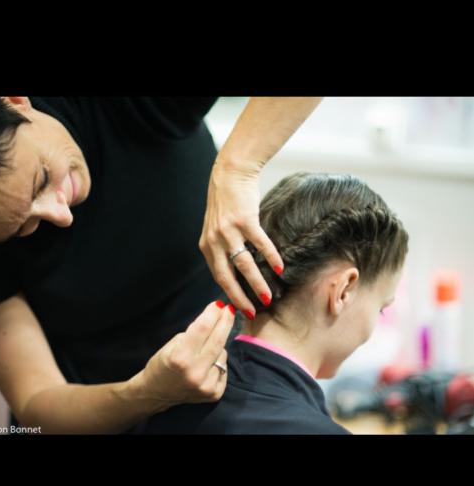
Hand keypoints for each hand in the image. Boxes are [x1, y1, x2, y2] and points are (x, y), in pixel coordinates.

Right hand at [133, 300, 235, 411]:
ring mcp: (206, 385)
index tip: (219, 304)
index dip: (213, 313)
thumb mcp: (172, 345)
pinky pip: (223, 368)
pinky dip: (218, 363)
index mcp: (179, 358)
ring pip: (222, 354)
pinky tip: (206, 366)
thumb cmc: (162, 364)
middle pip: (218, 340)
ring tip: (203, 351)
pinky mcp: (214, 393)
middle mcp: (195, 373)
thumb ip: (194, 334)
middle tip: (229, 310)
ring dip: (217, 347)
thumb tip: (216, 318)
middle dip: (225, 322)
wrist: (156, 392)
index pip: (202, 329)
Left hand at [199, 161, 282, 315]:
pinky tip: (279, 268)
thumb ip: (221, 247)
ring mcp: (229, 230)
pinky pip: (259, 244)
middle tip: (251, 312)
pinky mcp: (245, 219)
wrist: (231, 173)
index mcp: (206, 245)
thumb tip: (235, 270)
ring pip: (244, 264)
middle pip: (227, 276)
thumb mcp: (216, 227)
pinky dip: (270, 257)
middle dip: (240, 297)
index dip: (228, 294)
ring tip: (267, 296)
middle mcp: (214, 240)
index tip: (239, 308)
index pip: (217, 276)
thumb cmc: (227, 202)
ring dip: (257, 283)